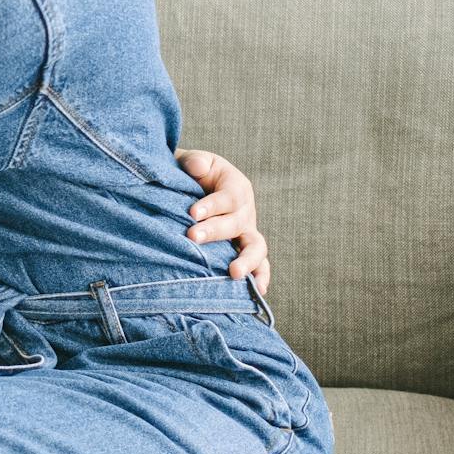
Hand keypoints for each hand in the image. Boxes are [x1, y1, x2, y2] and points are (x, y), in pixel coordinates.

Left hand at [175, 147, 268, 296]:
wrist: (194, 186)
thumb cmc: (192, 174)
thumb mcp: (194, 162)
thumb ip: (195, 161)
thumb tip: (197, 168)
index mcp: (236, 186)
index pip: (227, 197)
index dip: (211, 205)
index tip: (191, 213)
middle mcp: (245, 210)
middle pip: (237, 223)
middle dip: (215, 231)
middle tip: (193, 236)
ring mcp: (247, 232)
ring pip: (255, 247)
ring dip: (246, 261)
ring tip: (234, 273)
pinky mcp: (245, 249)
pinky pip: (260, 264)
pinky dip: (262, 277)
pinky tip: (259, 292)